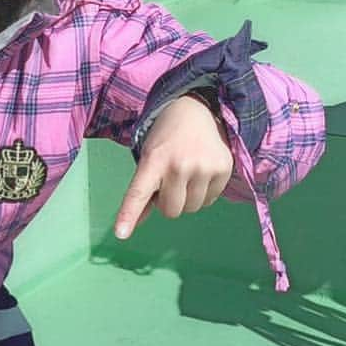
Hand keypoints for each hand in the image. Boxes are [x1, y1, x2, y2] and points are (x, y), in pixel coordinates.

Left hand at [114, 95, 231, 239]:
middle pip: (171, 211)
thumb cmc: (166, 141)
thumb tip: (127, 229)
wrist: (196, 111)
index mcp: (153, 161)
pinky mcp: (224, 168)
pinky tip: (202, 171)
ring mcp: (204, 167)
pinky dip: (205, 192)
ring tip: (188, 174)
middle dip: (169, 202)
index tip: (121, 234)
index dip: (129, 215)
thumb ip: (141, 193)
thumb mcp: (148, 159)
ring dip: (188, 198)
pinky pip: (210, 200)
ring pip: (192, 208)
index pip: (138, 193)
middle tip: (171, 181)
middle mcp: (179, 164)